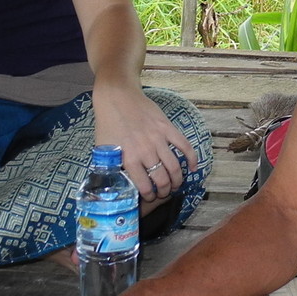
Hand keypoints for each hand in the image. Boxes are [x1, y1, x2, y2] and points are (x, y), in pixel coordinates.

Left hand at [92, 84, 199, 201]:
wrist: (117, 97)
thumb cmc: (108, 123)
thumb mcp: (103, 148)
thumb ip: (111, 166)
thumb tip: (113, 182)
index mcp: (129, 158)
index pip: (144, 186)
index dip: (149, 196)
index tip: (151, 198)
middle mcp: (146, 151)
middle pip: (162, 179)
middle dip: (165, 191)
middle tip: (164, 194)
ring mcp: (159, 139)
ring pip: (174, 166)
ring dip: (177, 180)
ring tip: (176, 185)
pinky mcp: (167, 128)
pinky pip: (184, 145)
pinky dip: (191, 158)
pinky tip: (193, 168)